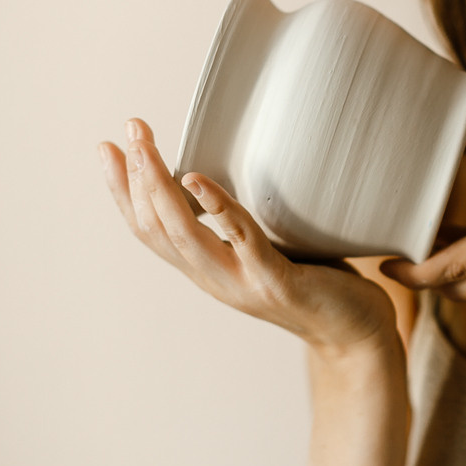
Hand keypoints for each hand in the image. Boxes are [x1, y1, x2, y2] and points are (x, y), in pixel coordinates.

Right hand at [98, 118, 399, 357]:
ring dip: (159, 185)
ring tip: (147, 145)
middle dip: (135, 176)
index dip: (124, 192)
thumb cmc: (321, 287)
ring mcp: (242, 283)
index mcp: (209, 270)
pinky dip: (215, 206)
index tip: (108, 149)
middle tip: (128, 128)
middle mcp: (215, 279)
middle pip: (157, 227)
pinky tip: (196, 177)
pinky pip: (240, 239)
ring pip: (184, 233)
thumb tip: (229, 178)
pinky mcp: (275, 282)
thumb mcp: (269, 252)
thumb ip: (243, 227)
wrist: (358, 337)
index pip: (151, 231)